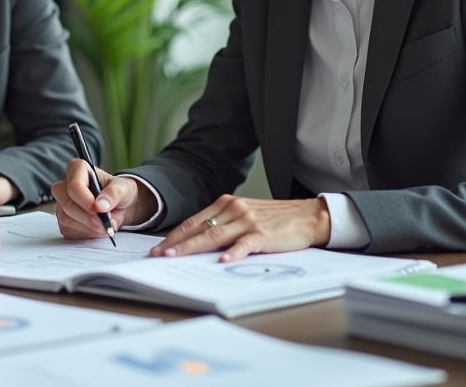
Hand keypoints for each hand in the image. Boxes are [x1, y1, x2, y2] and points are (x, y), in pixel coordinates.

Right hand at [51, 159, 153, 237]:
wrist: (119, 206)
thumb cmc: (119, 191)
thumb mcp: (123, 188)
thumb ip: (113, 194)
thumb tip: (101, 206)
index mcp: (78, 169)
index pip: (74, 186)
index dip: (85, 200)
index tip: (98, 209)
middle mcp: (66, 185)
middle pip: (67, 204)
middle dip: (87, 218)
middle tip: (104, 224)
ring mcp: (62, 203)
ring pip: (67, 219)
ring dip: (88, 228)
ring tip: (104, 227)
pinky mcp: (63, 220)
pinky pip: (69, 231)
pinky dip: (85, 234)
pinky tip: (96, 230)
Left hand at [149, 196, 331, 261]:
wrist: (307, 215)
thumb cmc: (274, 219)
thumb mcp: (244, 216)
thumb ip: (223, 225)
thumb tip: (197, 244)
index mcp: (226, 204)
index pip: (193, 221)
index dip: (174, 235)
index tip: (158, 248)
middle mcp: (234, 209)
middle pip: (198, 228)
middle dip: (175, 243)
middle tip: (157, 255)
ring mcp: (248, 221)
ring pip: (214, 236)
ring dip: (192, 247)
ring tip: (175, 257)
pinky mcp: (263, 233)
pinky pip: (245, 244)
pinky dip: (233, 253)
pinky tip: (222, 261)